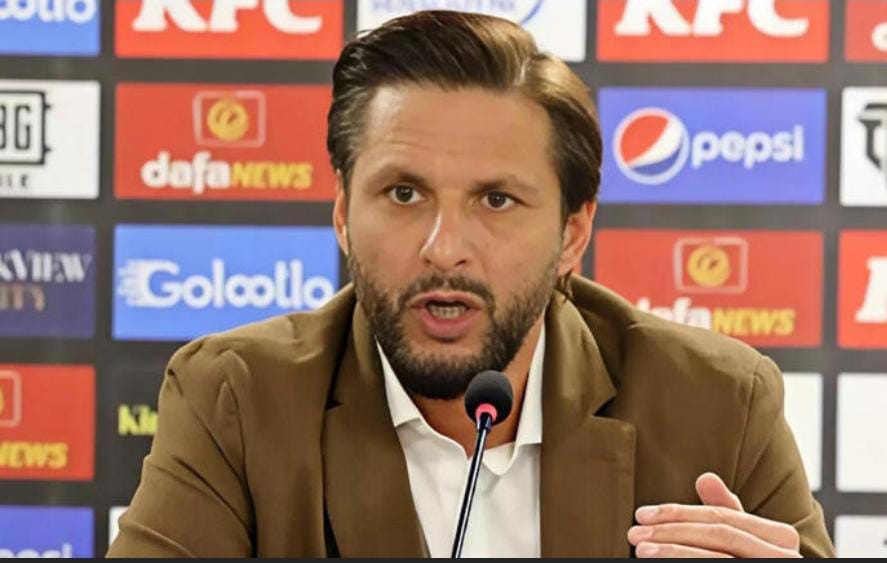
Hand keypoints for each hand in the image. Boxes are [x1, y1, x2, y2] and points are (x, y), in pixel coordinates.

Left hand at [627, 472, 800, 557]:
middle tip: (634, 532)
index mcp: (781, 536)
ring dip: (673, 551)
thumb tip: (705, 477)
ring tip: (641, 550)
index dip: (679, 512)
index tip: (642, 514)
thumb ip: (727, 512)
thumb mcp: (743, 540)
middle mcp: (784, 555)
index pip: (721, 516)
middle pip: (718, 534)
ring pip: (717, 556)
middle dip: (671, 530)